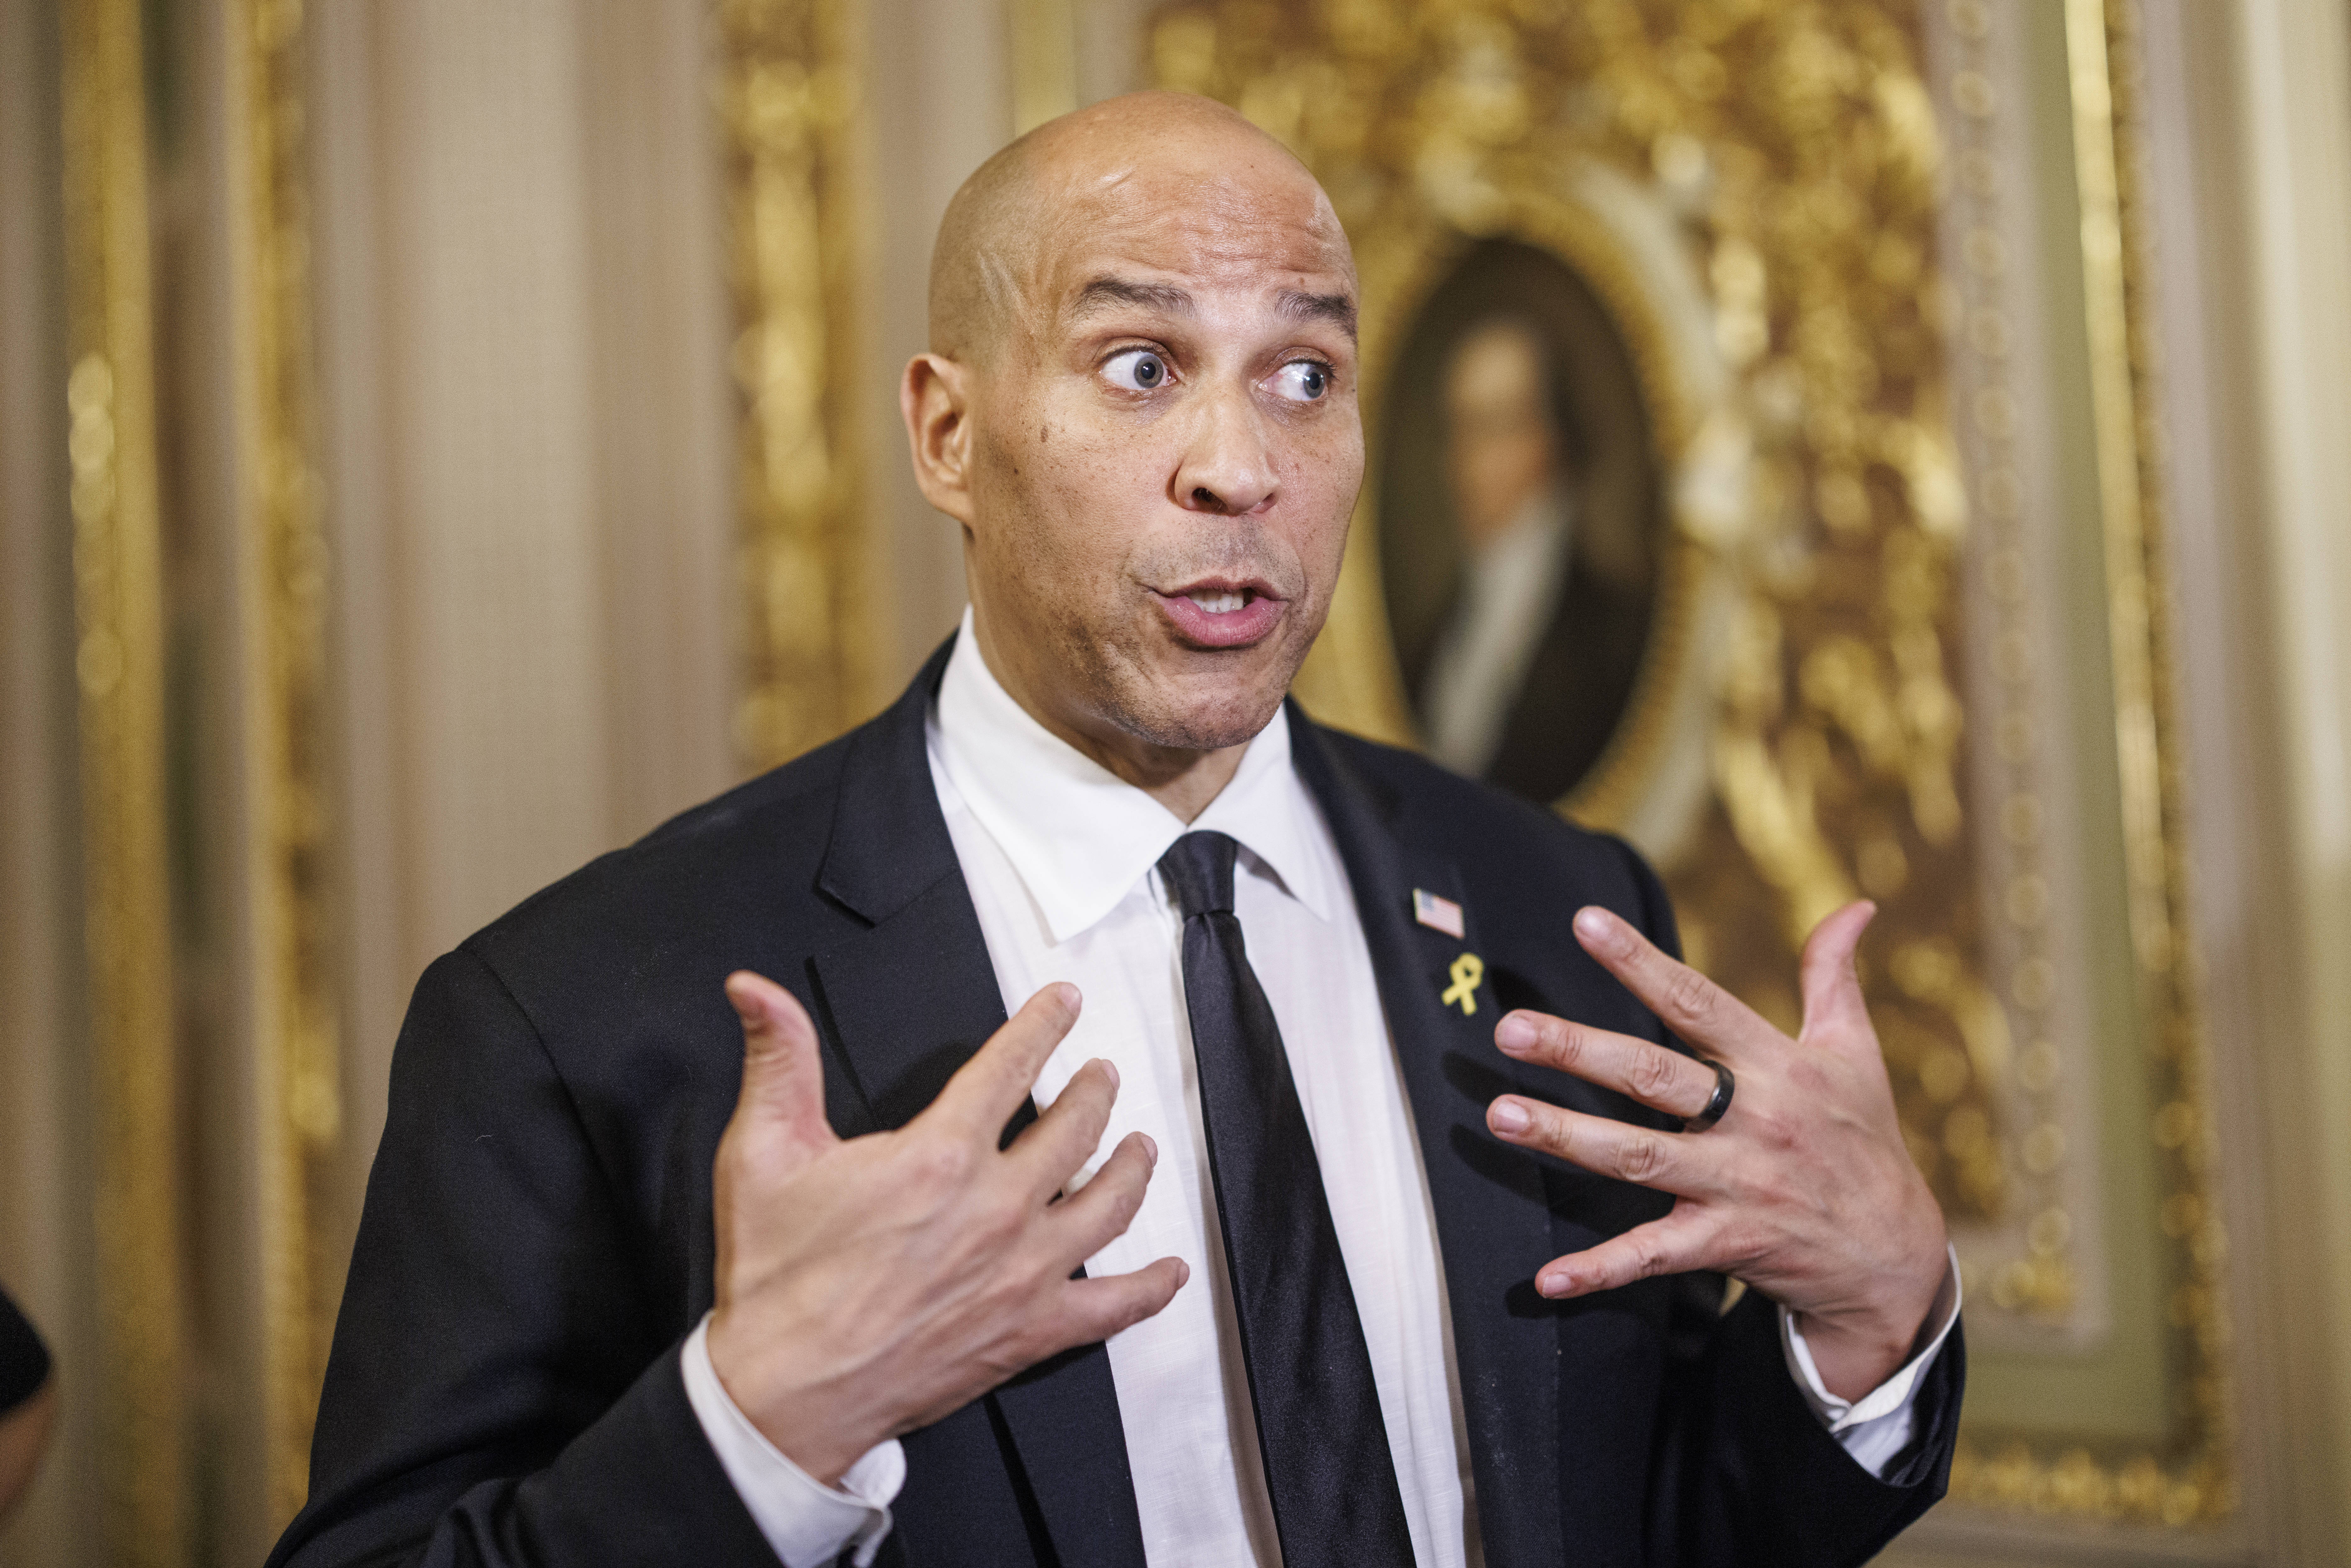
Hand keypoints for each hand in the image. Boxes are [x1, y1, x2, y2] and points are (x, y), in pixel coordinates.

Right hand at [706, 973, 1187, 1483]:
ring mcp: (1022, 1272)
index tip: (1061, 1004)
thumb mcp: (760, 1153)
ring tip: (1139, 1145)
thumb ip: (776, 1060)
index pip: (1008, 1065)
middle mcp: (995, 1208)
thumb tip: (754, 990)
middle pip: (1073, 1128)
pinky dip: (1150, 1288)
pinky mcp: (1029, 1331)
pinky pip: (1113, 1307)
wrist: (786, 1394)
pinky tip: (1170, 1272)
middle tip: (1100, 1075)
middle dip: (1094, 1090)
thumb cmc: (778, 1282)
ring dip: (1131, 1166)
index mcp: (939, 1156)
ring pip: (1108, 1203)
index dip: (1040, 1025)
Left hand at [1485, 901, 1948, 1400]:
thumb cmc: (1864, 1141)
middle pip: (1653, 1076)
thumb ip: (1834, 976)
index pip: (1697, 1001)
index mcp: (1778, 1066)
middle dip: (1578, 1051)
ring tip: (1502, 1116)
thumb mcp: (1857, 1053)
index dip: (1641, 960)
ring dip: (1567, 1138)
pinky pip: (1654, 1256)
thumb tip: (1857, 906)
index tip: (1586, 922)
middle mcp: (1754, 1120)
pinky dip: (1601, 1268)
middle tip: (1510, 1029)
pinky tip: (1548, 1277)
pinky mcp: (1727, 1243)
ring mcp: (1737, 1184)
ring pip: (1639, 1158)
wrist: (1896, 1257)